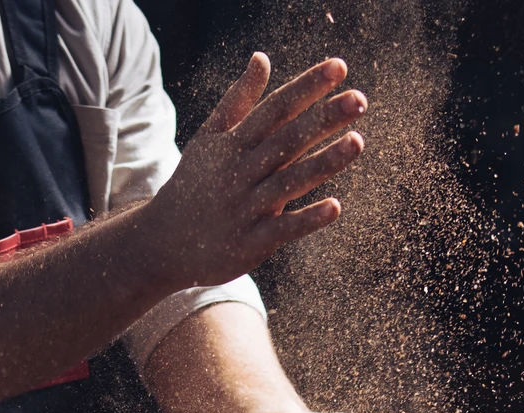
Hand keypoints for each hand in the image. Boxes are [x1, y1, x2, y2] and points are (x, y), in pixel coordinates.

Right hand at [139, 54, 367, 288]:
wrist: (162, 242)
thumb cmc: (194, 184)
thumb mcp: (210, 138)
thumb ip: (239, 99)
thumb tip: (262, 58)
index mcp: (233, 144)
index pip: (276, 109)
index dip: (307, 87)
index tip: (338, 66)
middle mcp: (240, 172)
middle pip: (287, 140)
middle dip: (323, 118)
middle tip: (360, 98)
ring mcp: (245, 208)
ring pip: (289, 181)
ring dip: (324, 162)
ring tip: (358, 141)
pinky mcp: (250, 242)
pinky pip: (282, 229)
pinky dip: (307, 219)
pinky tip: (335, 207)